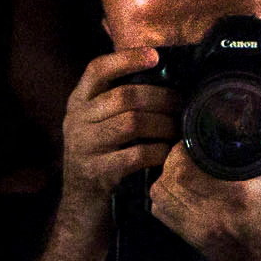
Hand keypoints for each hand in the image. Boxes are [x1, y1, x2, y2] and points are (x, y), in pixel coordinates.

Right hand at [56, 46, 176, 217]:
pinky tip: (169, 152)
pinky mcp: (98, 172)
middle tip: (183, 104)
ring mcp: (84, 147)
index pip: (97, 69)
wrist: (80, 204)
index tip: (155, 56)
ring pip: (132, 123)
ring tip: (179, 128)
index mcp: (78, 102)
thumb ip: (117, 100)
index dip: (126, 59)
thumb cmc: (100, 155)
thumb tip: (162, 74)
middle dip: (161, 98)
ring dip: (163, 124)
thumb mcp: (98, 123)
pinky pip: (136, 154)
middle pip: (124, 96)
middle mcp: (77, 120)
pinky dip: (158, 151)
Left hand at [148, 77, 260, 260]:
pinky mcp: (193, 241)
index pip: (186, 167)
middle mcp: (212, 216)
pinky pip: (161, 214)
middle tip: (187, 146)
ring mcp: (199, 231)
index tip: (195, 134)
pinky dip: (163, 196)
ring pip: (159, 196)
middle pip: (167, 179)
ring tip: (182, 164)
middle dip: (171, 159)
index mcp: (238, 197)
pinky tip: (179, 186)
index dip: (182, 147)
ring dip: (165, 176)